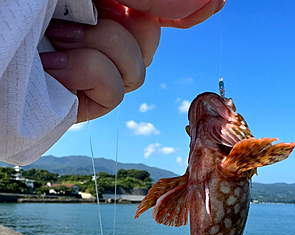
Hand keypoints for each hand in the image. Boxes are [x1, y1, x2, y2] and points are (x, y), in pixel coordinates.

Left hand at [40, 0, 224, 122]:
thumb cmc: (20, 8)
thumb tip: (209, 3)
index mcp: (94, 1)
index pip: (152, 6)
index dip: (175, 6)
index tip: (193, 5)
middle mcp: (94, 28)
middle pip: (151, 36)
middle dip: (131, 24)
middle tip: (93, 10)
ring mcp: (87, 66)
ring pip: (138, 68)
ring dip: (104, 48)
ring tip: (56, 39)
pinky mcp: (79, 101)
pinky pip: (116, 92)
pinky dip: (88, 75)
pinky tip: (52, 66)